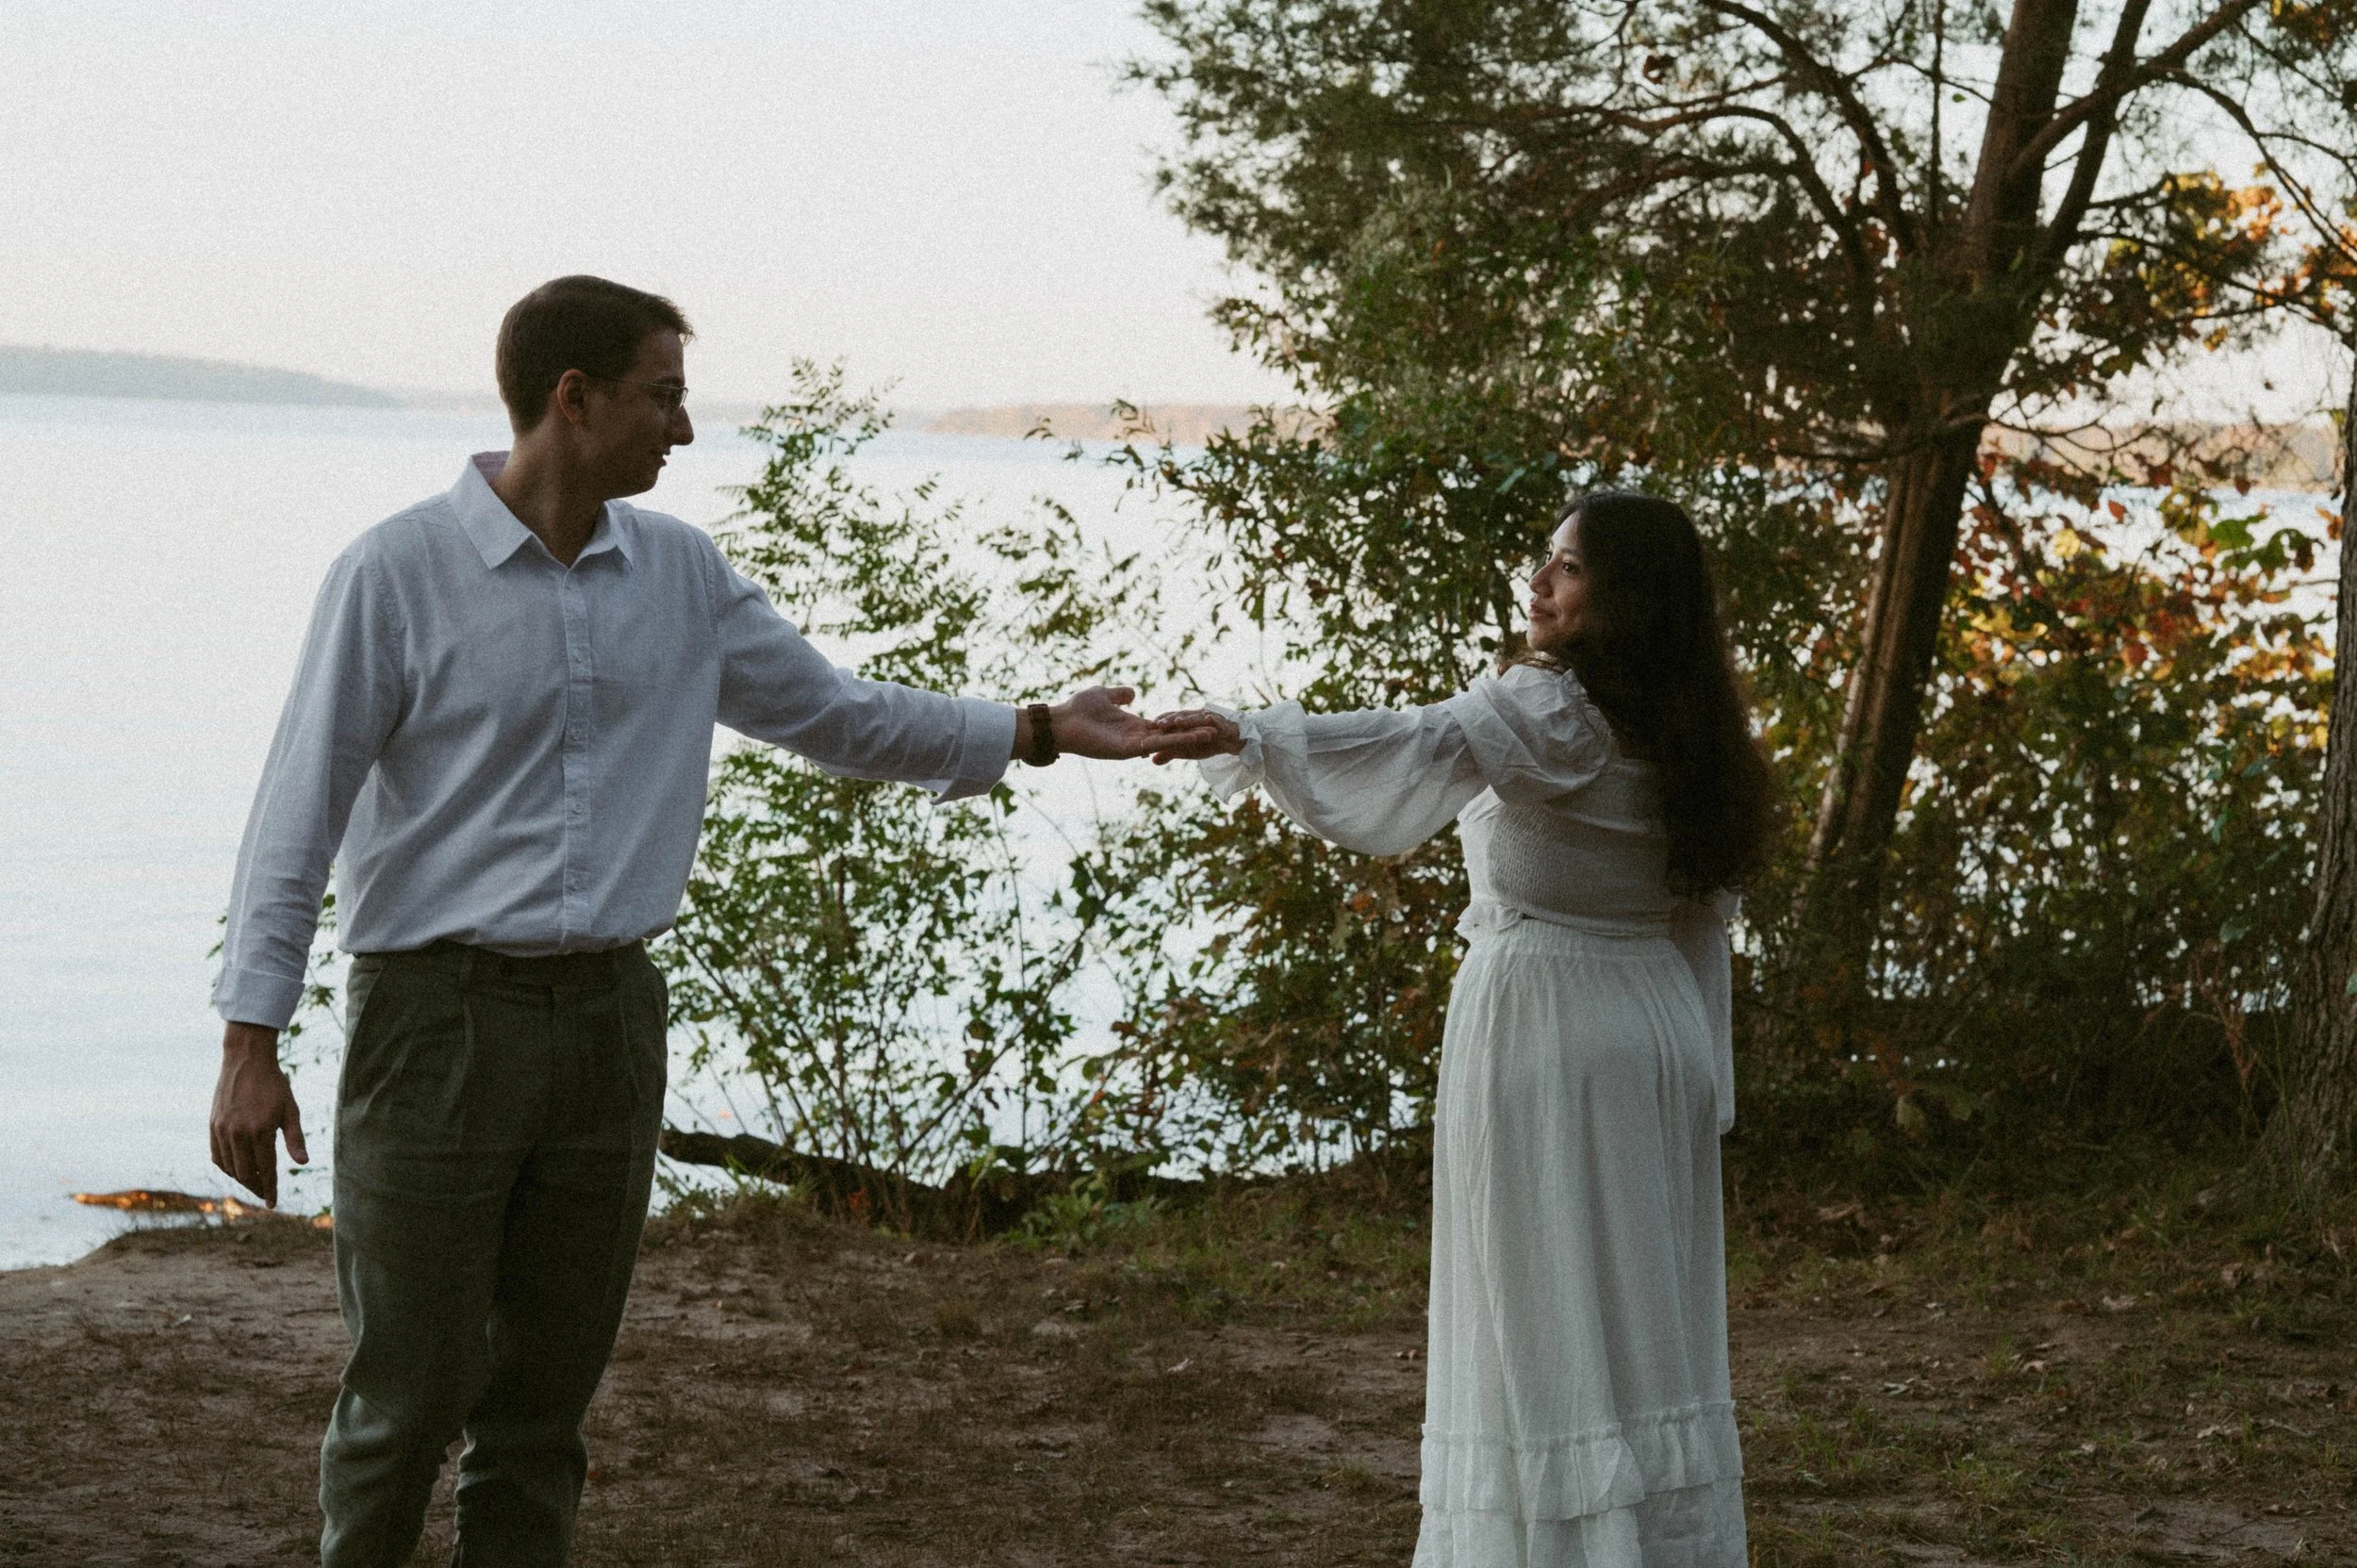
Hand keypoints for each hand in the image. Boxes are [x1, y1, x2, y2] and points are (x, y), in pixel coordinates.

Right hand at [209, 1023, 308, 1207]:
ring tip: (253, 1182)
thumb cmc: (274, 1085)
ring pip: (229, 1167)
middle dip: (256, 1187)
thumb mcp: (290, 1110)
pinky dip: (226, 1166)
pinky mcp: (212, 1125)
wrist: (246, 1060)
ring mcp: (222, 1130)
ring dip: (241, 1178)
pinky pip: (217, 1155)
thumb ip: (295, 1138)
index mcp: (260, 1131)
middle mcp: (238, 1134)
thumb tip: (303, 1163)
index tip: (272, 1203)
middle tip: (265, 1193)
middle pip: (245, 1173)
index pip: (265, 1170)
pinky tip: (237, 1168)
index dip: (270, 1188)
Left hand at [1029, 686, 1227, 761]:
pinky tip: (1189, 737)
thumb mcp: (1104, 695)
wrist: (1061, 721)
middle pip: (1170, 736)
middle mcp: (1136, 738)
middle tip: (1217, 731)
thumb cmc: (1078, 708)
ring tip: (1212, 735)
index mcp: (1132, 726)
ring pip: (1167, 741)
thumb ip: (1120, 695)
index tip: (1202, 720)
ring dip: (1189, 739)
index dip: (1182, 724)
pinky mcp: (1127, 749)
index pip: (1163, 726)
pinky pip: (1155, 744)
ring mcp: (1133, 745)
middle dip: (1192, 734)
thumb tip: (1133, 694)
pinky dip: (1173, 741)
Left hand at [1147, 708, 1244, 763]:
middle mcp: (1195, 716)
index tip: (1147, 726)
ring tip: (1177, 721)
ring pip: (1196, 717)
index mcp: (1186, 721)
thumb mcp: (1187, 751)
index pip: (1170, 718)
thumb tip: (1152, 760)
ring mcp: (1209, 718)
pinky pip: (1216, 721)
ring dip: (1187, 719)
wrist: (1233, 740)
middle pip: (1181, 716)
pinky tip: (1208, 719)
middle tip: (1157, 724)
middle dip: (1169, 719)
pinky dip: (1211, 720)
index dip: (1160, 721)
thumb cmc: (1208, 742)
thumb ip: (1170, 753)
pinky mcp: (1221, 723)